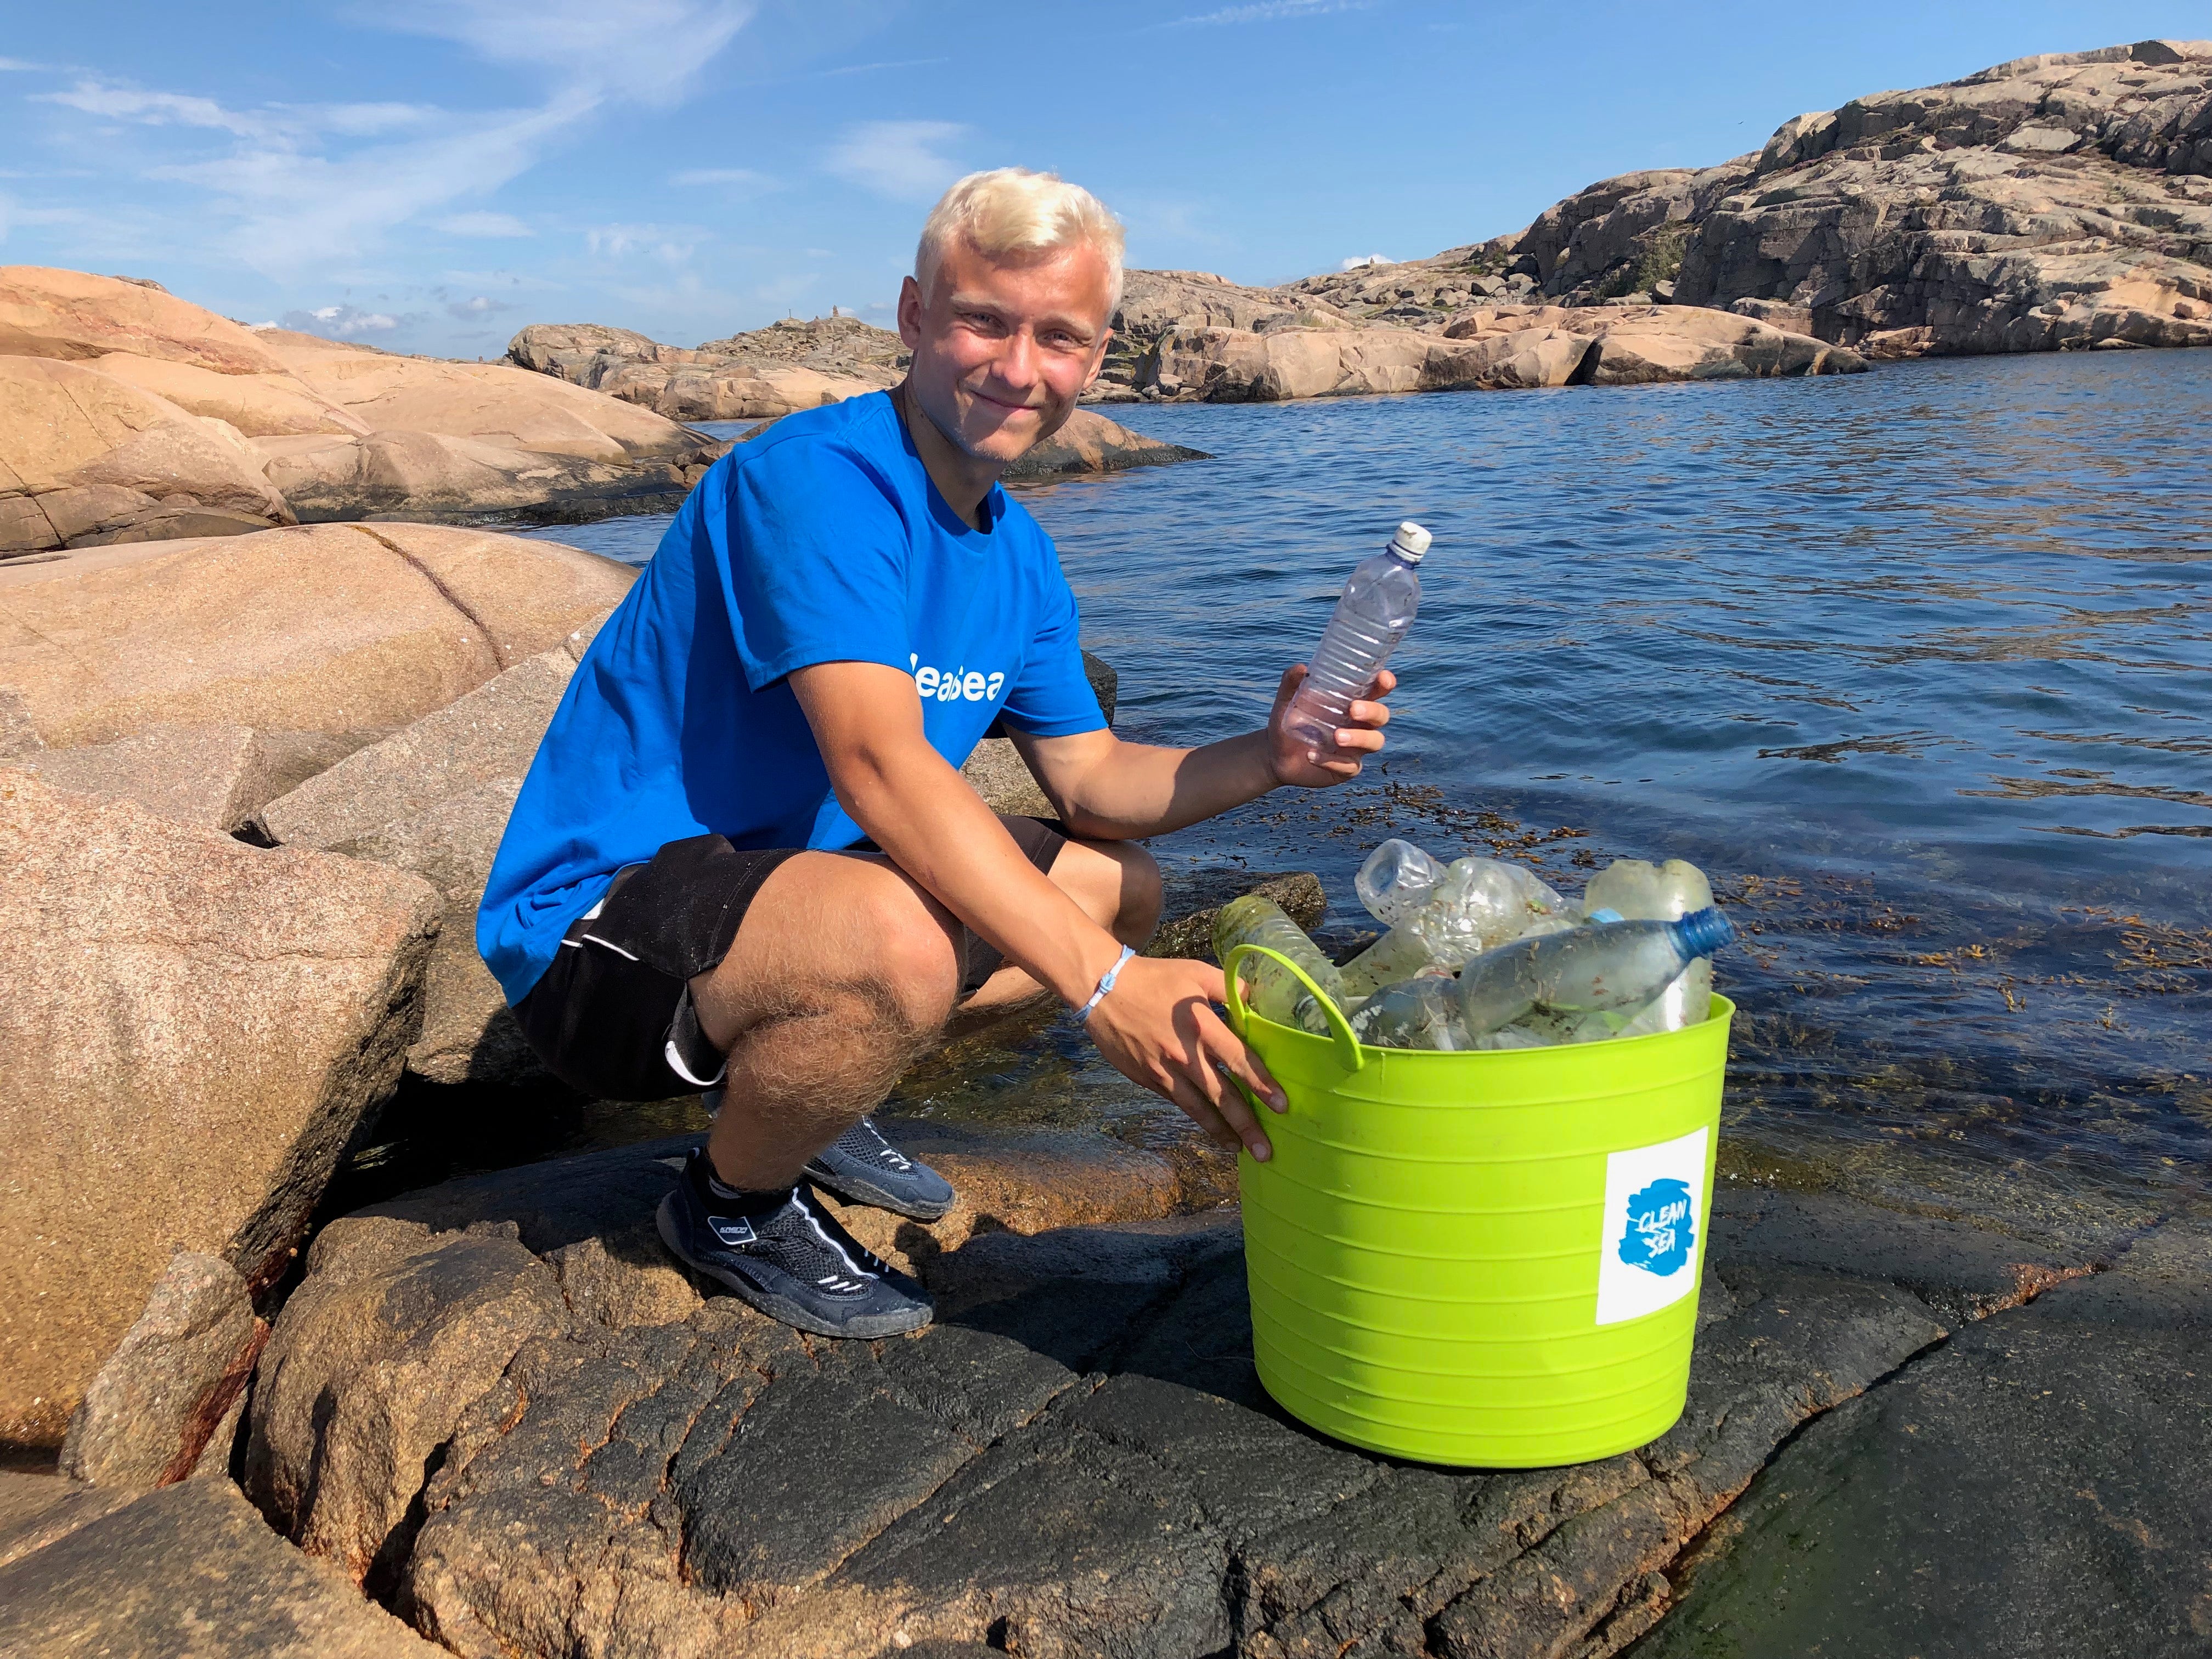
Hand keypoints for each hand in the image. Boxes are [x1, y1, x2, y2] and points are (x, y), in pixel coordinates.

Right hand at [1081, 955, 1286, 1159]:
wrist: (1103, 989)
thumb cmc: (1154, 978)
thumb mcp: (1196, 972)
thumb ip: (1229, 987)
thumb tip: (1255, 1002)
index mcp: (1203, 1026)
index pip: (1240, 1061)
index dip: (1262, 1085)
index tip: (1282, 1106)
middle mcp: (1186, 1055)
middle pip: (1222, 1097)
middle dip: (1246, 1126)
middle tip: (1265, 1151)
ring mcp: (1165, 1071)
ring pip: (1198, 1109)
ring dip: (1221, 1132)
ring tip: (1239, 1149)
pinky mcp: (1148, 1079)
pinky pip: (1177, 1102)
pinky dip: (1195, 1117)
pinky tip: (1209, 1127)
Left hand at [1266, 663, 1393, 786]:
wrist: (1276, 754)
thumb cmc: (1290, 721)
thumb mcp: (1287, 700)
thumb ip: (1291, 683)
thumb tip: (1301, 667)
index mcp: (1352, 702)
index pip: (1377, 690)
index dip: (1385, 684)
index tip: (1383, 679)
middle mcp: (1360, 724)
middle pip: (1381, 715)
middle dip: (1372, 711)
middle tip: (1353, 710)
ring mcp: (1356, 747)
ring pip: (1374, 741)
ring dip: (1358, 738)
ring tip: (1336, 736)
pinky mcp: (1347, 768)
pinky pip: (1349, 766)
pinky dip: (1331, 761)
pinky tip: (1312, 756)